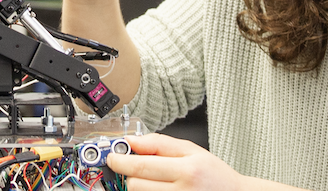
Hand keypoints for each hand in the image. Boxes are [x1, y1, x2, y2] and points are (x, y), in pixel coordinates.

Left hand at [106, 134, 245, 190]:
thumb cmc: (215, 175)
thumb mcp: (192, 150)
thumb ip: (159, 143)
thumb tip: (131, 141)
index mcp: (187, 170)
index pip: (141, 166)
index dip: (120, 161)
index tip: (112, 157)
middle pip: (135, 185)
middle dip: (130, 175)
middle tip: (137, 170)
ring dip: (138, 188)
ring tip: (155, 182)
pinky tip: (158, 189)